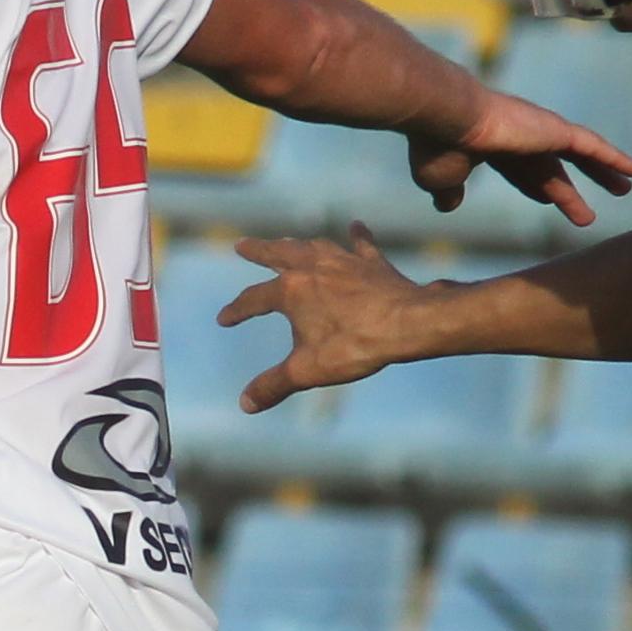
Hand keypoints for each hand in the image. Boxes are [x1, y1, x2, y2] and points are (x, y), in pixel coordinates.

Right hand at [219, 227, 439, 407]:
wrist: (408, 324)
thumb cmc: (355, 346)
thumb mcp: (307, 371)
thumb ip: (273, 385)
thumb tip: (245, 404)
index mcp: (291, 291)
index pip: (253, 299)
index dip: (236, 310)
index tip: (224, 319)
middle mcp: (313, 268)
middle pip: (278, 254)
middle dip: (258, 250)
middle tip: (242, 244)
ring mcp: (344, 262)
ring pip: (314, 246)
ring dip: (297, 244)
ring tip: (288, 241)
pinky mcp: (373, 264)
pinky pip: (361, 245)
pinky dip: (357, 237)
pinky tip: (356, 226)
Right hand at [406, 86, 631, 228]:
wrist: (447, 118)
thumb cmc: (438, 146)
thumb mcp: (440, 178)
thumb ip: (448, 191)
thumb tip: (447, 205)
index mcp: (495, 149)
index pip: (521, 172)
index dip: (537, 189)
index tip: (548, 201)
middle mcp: (521, 137)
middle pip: (554, 169)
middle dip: (569, 190)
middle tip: (585, 213)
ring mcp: (542, 132)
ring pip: (582, 156)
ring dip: (603, 173)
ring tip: (626, 189)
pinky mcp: (556, 130)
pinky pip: (594, 147)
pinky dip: (615, 158)